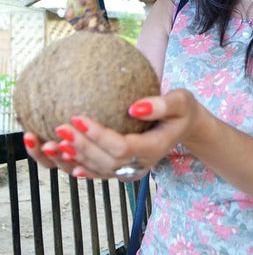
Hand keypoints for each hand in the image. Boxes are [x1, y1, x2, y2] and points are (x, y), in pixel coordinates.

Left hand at [25, 89, 200, 179]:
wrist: (184, 126)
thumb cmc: (182, 109)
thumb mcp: (181, 101)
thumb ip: (162, 105)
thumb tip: (134, 107)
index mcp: (152, 148)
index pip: (121, 146)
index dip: (98, 135)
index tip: (77, 117)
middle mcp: (139, 165)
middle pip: (104, 161)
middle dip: (79, 147)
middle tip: (58, 128)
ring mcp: (128, 170)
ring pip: (96, 170)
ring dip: (70, 159)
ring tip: (47, 144)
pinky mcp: (120, 169)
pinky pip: (95, 170)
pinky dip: (75, 165)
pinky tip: (59, 157)